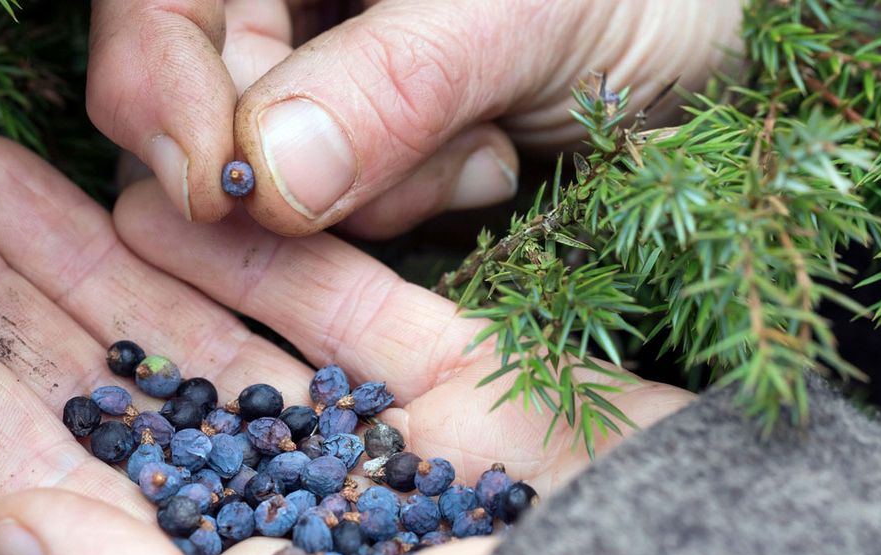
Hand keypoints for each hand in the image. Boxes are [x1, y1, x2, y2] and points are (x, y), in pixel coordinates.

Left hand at [0, 137, 693, 554]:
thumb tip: (10, 534)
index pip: (39, 480)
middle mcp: (271, 512)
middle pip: (98, 383)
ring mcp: (359, 441)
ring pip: (193, 323)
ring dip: (84, 242)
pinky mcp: (452, 382)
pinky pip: (329, 298)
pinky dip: (247, 245)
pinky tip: (161, 190)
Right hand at [88, 0, 743, 236]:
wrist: (723, 45)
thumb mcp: (523, 14)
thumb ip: (391, 83)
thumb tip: (264, 175)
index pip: (157, 1)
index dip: (158, 87)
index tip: (217, 187)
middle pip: (200, 93)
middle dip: (296, 158)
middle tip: (417, 163)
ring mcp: (326, 68)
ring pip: (268, 169)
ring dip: (378, 185)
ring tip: (486, 143)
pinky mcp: (363, 141)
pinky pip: (334, 208)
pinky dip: (410, 204)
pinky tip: (492, 159)